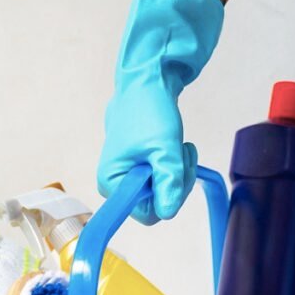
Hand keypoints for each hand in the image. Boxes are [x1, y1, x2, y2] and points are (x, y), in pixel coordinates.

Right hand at [97, 0, 223, 223]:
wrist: (147, 80)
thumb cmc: (148, 110)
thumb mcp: (164, 148)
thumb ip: (168, 182)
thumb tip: (168, 212)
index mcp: (112, 182)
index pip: (147, 213)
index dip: (168, 196)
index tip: (176, 171)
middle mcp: (115, 183)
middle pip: (156, 203)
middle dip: (176, 181)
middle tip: (181, 153)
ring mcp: (127, 175)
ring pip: (163, 191)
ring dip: (179, 171)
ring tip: (179, 146)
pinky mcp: (138, 166)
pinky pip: (162, 178)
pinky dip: (174, 165)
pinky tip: (175, 148)